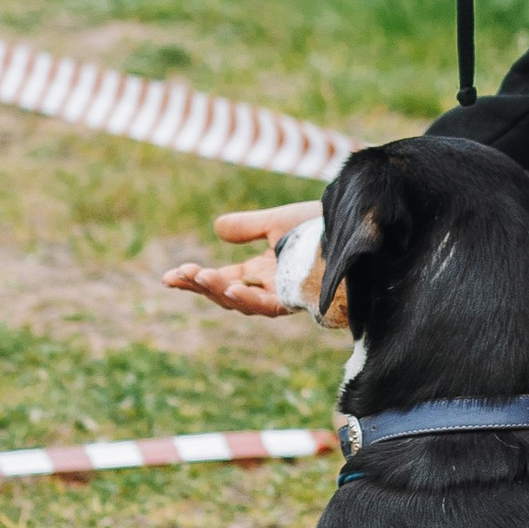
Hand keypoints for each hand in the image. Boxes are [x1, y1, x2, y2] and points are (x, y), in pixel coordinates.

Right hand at [161, 200, 322, 317]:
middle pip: (228, 296)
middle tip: (178, 276)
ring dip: (221, 291)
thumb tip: (216, 228)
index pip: (222, 282)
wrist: (361, 224)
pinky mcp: (304, 298)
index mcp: (264, 274)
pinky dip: (251, 298)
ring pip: (247, 304)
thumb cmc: (324, 226)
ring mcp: (289, 295)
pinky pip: (274, 305)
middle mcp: (273, 289)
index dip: (194, 281)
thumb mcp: (278, 222)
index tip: (167, 278)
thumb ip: (248, 227)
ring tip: (200, 277)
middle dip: (201, 287)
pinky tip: (233, 289)